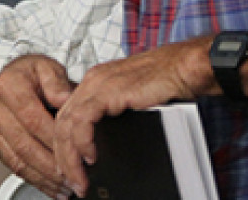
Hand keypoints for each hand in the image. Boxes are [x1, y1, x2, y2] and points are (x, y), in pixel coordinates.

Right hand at [0, 55, 75, 197]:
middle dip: (52, 167)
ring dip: (44, 179)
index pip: (33, 118)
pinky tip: (52, 188)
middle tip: (75, 179)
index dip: (54, 139)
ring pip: (18, 160)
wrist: (8, 77)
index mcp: (9, 87)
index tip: (75, 153)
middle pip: (25, 145)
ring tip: (66, 189)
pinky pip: (14, 166)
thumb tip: (66, 99)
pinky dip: (35, 180)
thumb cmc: (32, 74)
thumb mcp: (48, 67)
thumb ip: (58, 82)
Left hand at [52, 41, 203, 196]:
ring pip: (67, 123)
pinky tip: (89, 157)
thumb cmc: (167, 82)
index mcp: (95, 83)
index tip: (68, 167)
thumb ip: (115, 115)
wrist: (185, 68)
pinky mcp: (108, 91)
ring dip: (70, 156)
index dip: (64, 144)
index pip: (67, 116)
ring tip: (79, 177)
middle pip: (62, 122)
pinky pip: (83, 120)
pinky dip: (82, 142)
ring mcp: (98, 85)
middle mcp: (93, 82)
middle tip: (72, 180)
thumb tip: (106, 144)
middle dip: (63, 156)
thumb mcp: (132, 101)